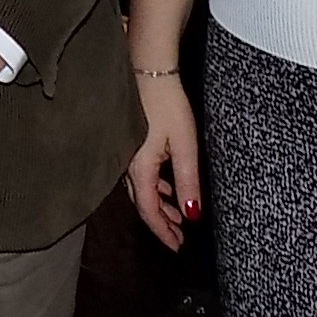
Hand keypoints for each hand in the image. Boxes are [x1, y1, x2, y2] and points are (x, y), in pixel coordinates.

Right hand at [124, 71, 201, 251]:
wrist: (147, 69)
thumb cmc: (166, 104)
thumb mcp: (184, 145)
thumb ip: (187, 181)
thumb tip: (191, 214)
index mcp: (139, 168)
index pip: (149, 211)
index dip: (163, 232)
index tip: (177, 246)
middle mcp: (126, 165)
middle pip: (142, 204)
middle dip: (161, 223)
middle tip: (179, 236)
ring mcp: (124, 154)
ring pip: (141, 190)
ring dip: (159, 205)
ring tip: (178, 215)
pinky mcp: (128, 142)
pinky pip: (139, 175)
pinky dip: (154, 187)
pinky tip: (167, 186)